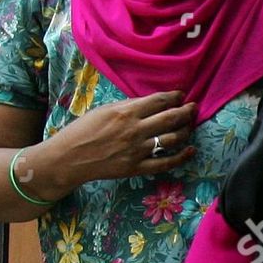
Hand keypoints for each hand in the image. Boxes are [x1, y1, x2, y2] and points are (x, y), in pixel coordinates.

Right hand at [30, 91, 196, 195]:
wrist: (67, 159)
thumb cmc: (82, 130)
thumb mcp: (105, 110)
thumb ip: (129, 105)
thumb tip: (152, 102)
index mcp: (127, 112)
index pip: (160, 101)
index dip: (175, 96)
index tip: (182, 95)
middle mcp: (136, 130)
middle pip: (172, 118)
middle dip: (187, 111)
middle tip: (194, 107)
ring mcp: (138, 150)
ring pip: (173, 138)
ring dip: (187, 130)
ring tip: (191, 124)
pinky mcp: (136, 168)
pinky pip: (165, 163)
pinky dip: (182, 157)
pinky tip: (191, 150)